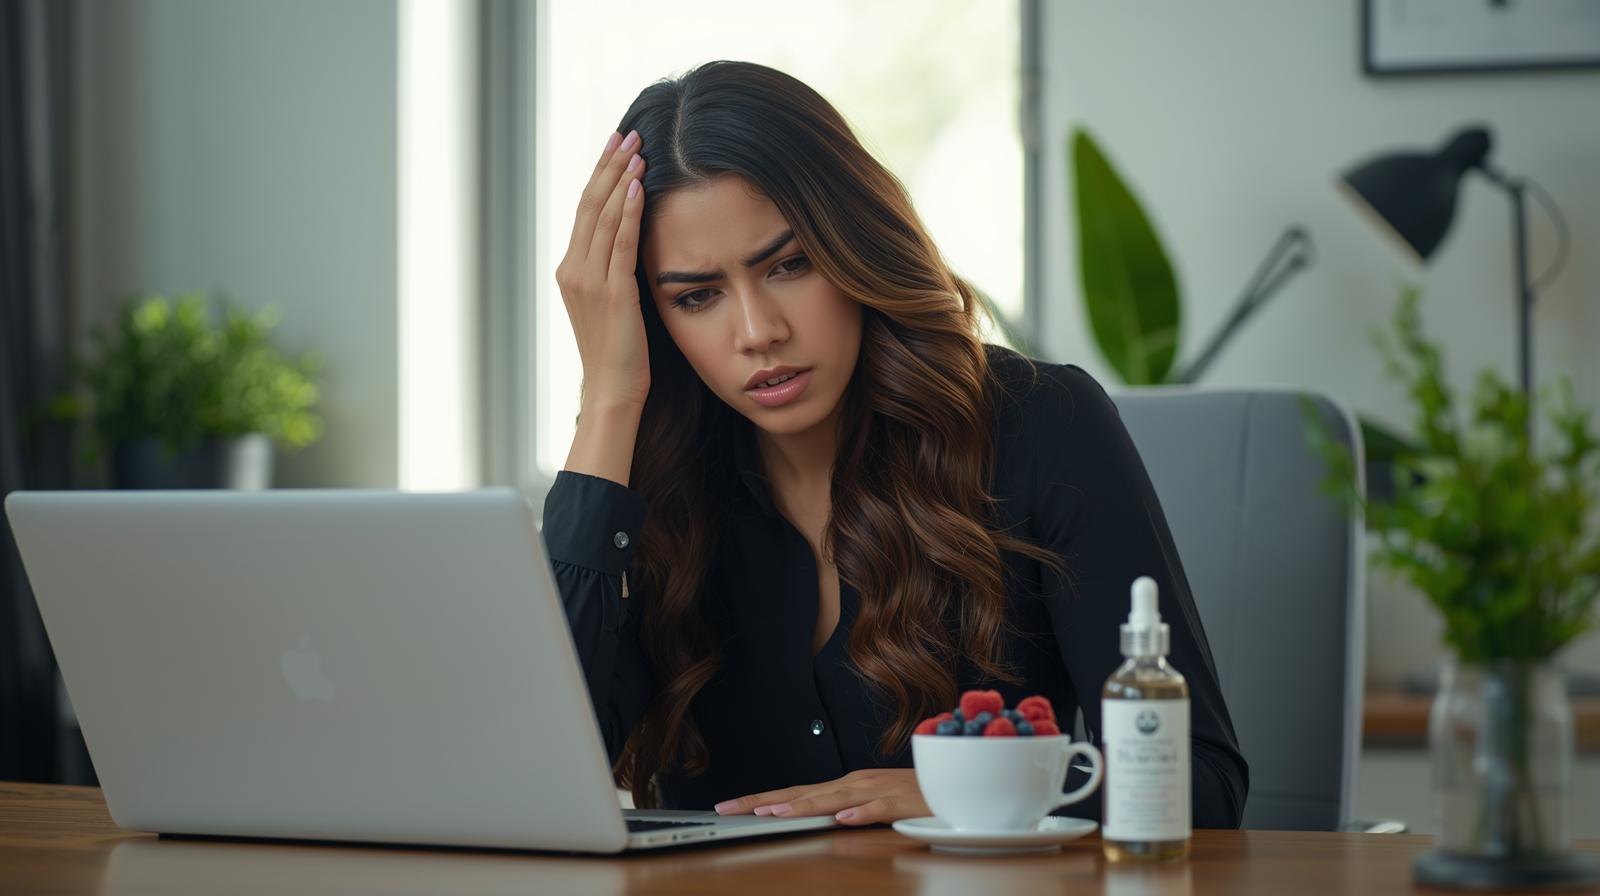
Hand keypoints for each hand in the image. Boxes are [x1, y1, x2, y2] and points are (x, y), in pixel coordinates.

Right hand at [554, 129, 651, 410]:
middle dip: (608, 165)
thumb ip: (615, 269)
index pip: (584, 210)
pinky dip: (627, 211)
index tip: (616, 145)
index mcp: (570, 270)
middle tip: (627, 132)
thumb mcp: (612, 302)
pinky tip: (638, 186)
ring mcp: (588, 280)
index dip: (600, 175)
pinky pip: (618, 242)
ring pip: (601, 217)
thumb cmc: (619, 352)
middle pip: (588, 204)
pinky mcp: (612, 292)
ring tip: (637, 148)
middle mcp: (572, 269)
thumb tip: (634, 237)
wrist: (612, 390)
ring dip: (620, 178)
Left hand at [713, 769, 929, 825]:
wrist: (953, 782)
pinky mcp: (903, 803)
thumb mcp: (870, 803)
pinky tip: (844, 820)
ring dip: (805, 806)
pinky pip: (880, 810)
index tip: (730, 807)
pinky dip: (862, 814)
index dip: (761, 800)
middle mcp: (855, 784)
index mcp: (845, 786)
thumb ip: (844, 809)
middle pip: (803, 794)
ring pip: (836, 800)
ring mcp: (878, 791)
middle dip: (764, 801)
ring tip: (776, 813)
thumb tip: (815, 821)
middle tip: (730, 809)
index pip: (795, 794)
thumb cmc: (912, 795)